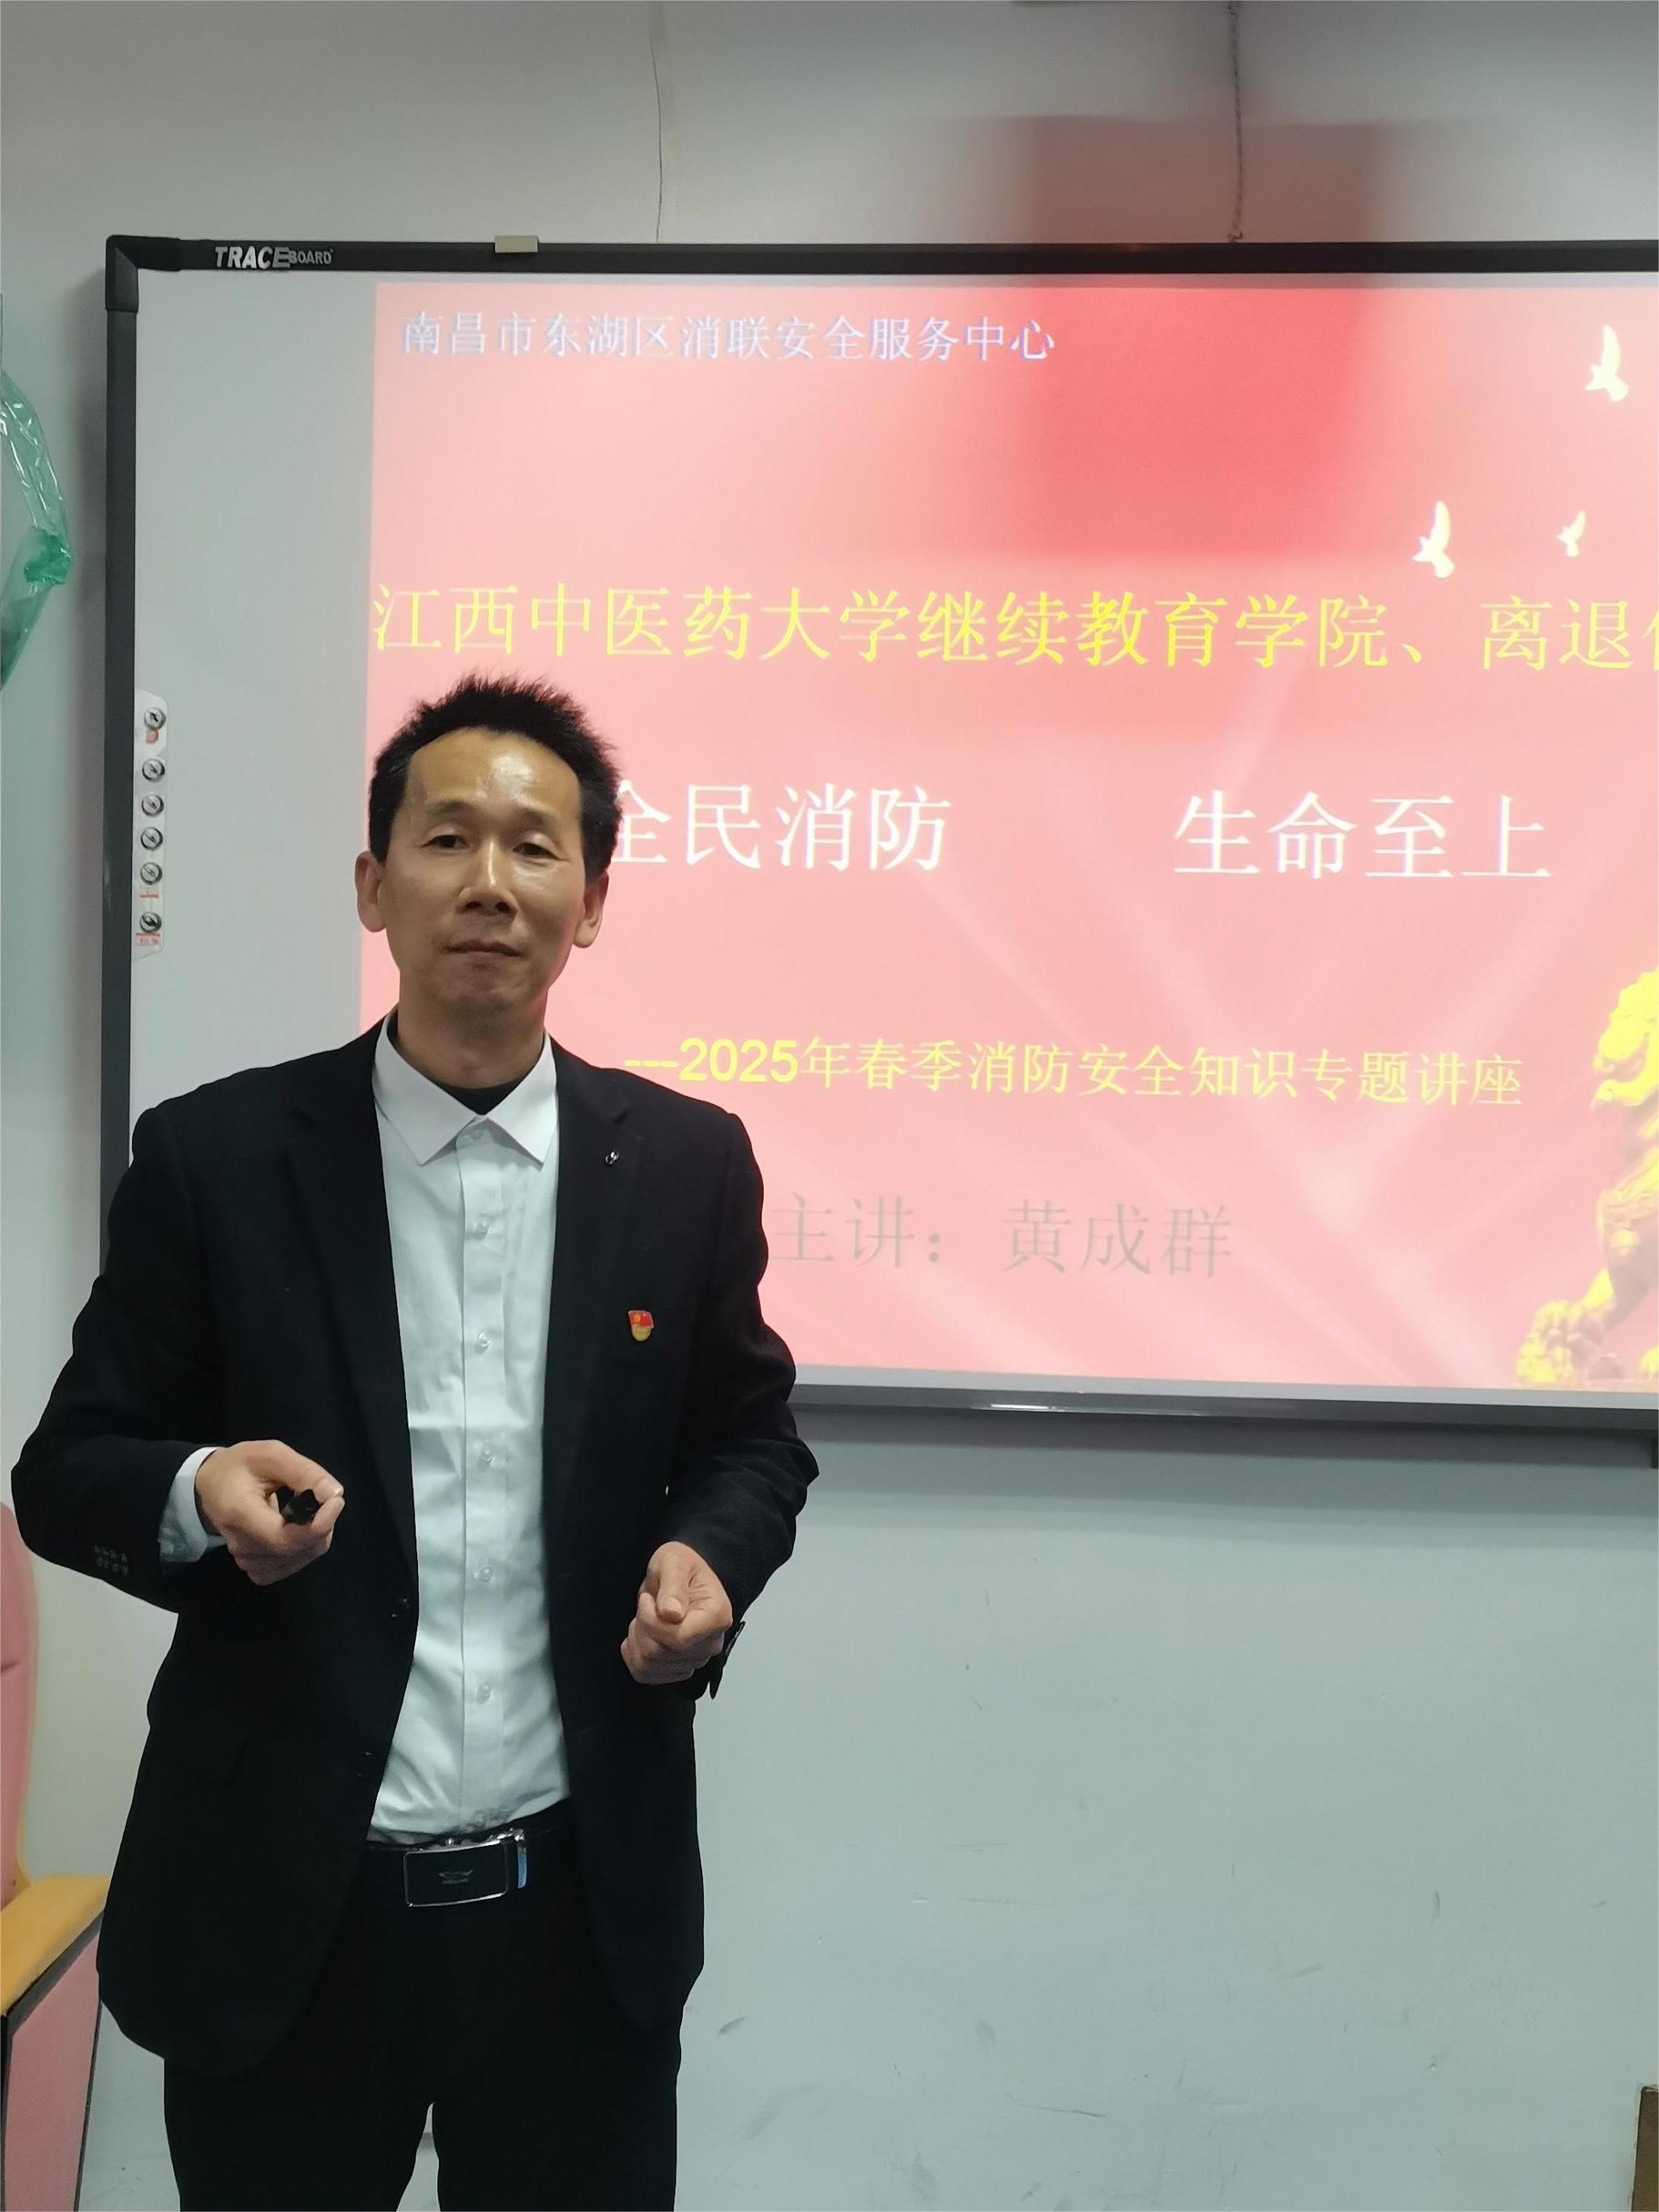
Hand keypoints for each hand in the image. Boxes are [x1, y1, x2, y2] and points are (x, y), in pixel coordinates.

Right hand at [195, 1439, 344, 1586]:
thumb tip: (334, 1494)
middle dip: (321, 1524)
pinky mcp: (254, 1567)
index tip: (335, 1501)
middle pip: (297, 1550)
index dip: (318, 1525)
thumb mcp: (270, 1454)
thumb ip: (303, 1472)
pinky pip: (289, 1566)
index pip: (285, 1539)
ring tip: (307, 1510)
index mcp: (241, 1515)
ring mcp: (247, 1560)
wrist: (209, 1485)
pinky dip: (302, 1550)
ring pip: (299, 1559)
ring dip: (315, 1536)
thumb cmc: (239, 1466)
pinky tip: (297, 1529)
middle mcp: (242, 1546)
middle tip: (321, 1498)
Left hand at [620, 1543, 731, 1685]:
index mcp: (717, 1617)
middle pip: (660, 1653)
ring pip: (649, 1666)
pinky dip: (633, 1655)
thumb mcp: (674, 1563)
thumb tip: (672, 1613)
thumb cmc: (681, 1568)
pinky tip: (640, 1634)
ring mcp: (694, 1660)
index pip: (679, 1639)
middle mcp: (710, 1644)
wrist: (680, 1578)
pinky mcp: (677, 1670)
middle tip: (647, 1604)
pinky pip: (644, 1674)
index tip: (648, 1599)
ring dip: (636, 1639)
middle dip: (642, 1626)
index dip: (652, 1621)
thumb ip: (673, 1585)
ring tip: (645, 1617)